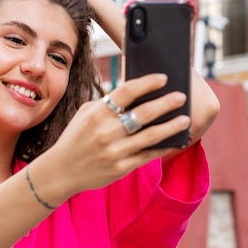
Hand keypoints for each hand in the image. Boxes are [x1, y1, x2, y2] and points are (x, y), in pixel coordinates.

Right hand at [42, 73, 189, 199]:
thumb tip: (136, 92)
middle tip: (181, 97)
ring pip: (151, 136)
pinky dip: (163, 147)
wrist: (62, 169)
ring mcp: (115, 150)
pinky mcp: (121, 167)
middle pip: (144, 113)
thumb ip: (108, 102)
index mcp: (97, 112)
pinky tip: (174, 141)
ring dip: (171, 126)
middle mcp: (107, 131)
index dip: (148, 83)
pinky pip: (148, 155)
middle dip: (166, 103)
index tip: (163, 77)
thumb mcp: (86, 113)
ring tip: (185, 119)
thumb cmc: (76, 136)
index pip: (127, 91)